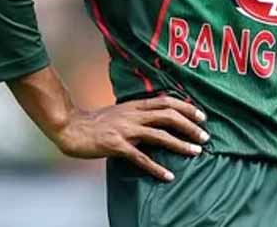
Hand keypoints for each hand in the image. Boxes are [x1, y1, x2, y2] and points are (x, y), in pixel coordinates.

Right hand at [54, 95, 208, 180]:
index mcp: (136, 105)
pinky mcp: (117, 146)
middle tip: (205, 136)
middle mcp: (133, 115)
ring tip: (196, 152)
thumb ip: (139, 113)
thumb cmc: (98, 122)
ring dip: (180, 144)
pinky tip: (168, 175)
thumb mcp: (122, 111)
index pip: (167, 101)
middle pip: (169, 115)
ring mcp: (125, 130)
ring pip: (160, 135)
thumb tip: (160, 117)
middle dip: (190, 125)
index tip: (202, 116)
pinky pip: (141, 158)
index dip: (187, 107)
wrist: (71, 128)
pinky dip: (156, 167)